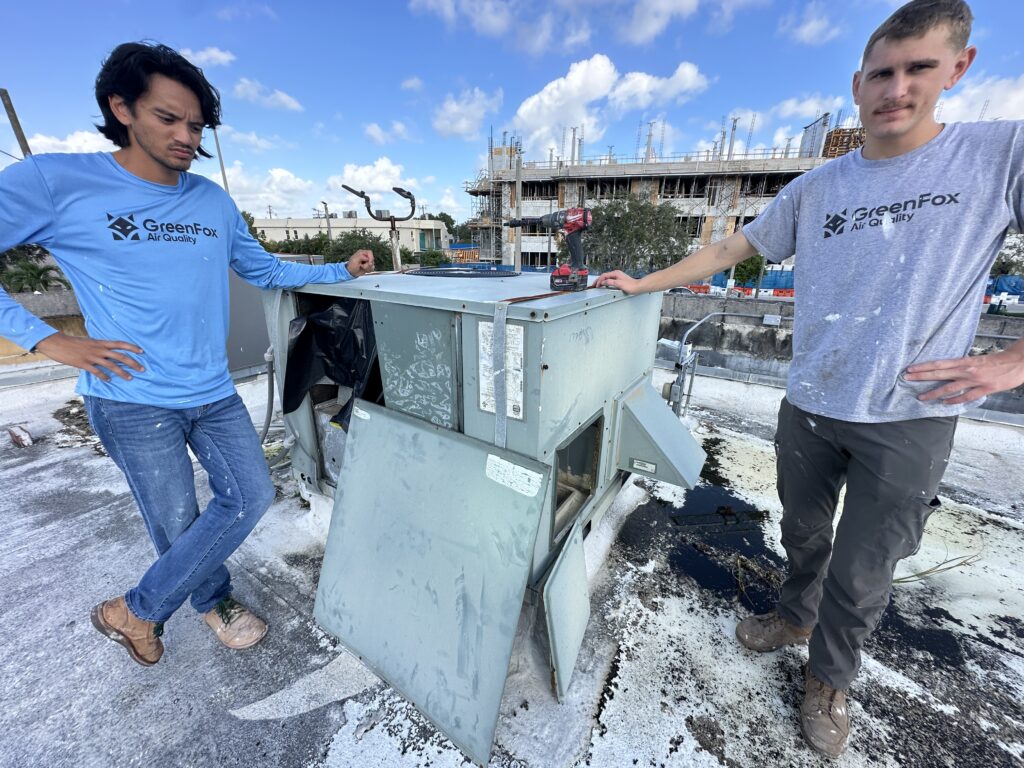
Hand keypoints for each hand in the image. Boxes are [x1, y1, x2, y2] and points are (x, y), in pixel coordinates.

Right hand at [35, 332, 143, 381]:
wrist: (57, 343)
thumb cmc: (73, 342)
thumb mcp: (89, 342)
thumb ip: (99, 346)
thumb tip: (108, 351)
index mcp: (100, 342)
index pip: (120, 344)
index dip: (132, 347)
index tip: (142, 351)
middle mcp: (99, 349)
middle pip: (120, 356)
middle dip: (133, 363)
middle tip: (142, 369)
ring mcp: (92, 356)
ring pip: (111, 365)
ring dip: (122, 373)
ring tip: (130, 378)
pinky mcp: (84, 364)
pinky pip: (97, 372)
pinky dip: (104, 377)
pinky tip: (109, 381)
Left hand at [346, 249, 374, 277]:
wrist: (351, 273)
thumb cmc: (352, 266)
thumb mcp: (355, 260)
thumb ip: (361, 257)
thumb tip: (367, 258)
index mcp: (361, 252)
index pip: (370, 252)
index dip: (371, 257)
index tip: (369, 263)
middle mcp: (365, 256)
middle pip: (372, 259)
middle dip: (368, 264)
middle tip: (363, 266)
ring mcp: (367, 261)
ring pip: (372, 264)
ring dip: (368, 267)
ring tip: (362, 268)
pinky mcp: (368, 266)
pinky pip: (373, 268)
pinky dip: (369, 270)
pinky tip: (365, 270)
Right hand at [594, 270, 641, 293]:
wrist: (638, 287)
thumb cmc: (631, 286)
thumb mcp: (619, 284)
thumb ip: (610, 282)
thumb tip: (603, 282)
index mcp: (616, 273)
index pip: (604, 276)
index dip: (599, 280)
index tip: (596, 285)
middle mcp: (616, 274)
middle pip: (604, 276)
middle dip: (598, 280)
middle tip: (594, 285)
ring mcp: (618, 276)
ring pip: (607, 278)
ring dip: (601, 281)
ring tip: (597, 285)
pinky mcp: (619, 280)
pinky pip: (610, 280)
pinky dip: (605, 282)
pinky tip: (604, 285)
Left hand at [903, 348, 1023, 404]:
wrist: (1017, 362)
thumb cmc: (995, 361)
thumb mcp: (975, 360)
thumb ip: (961, 366)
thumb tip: (945, 370)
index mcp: (964, 361)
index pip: (939, 363)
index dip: (923, 366)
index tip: (910, 368)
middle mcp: (967, 370)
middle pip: (939, 373)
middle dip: (921, 376)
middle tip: (906, 378)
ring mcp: (975, 380)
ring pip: (950, 387)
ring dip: (934, 393)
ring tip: (921, 397)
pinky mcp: (985, 389)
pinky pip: (966, 396)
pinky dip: (955, 400)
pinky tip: (945, 403)